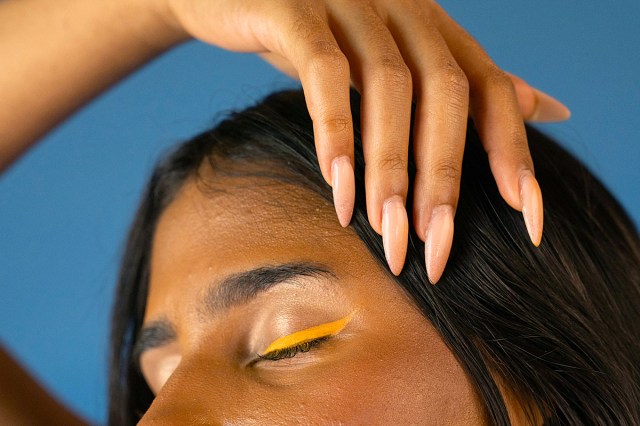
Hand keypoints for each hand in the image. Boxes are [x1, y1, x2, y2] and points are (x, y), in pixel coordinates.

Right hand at [159, 0, 569, 281]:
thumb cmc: (319, 36)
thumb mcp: (396, 58)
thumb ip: (466, 83)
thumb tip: (543, 107)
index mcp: (431, 24)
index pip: (489, 85)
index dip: (513, 148)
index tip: (528, 217)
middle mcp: (402, 7)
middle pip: (445, 91)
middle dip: (445, 175)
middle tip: (435, 246)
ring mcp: (349, 2)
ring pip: (388, 86)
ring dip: (389, 166)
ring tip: (385, 231)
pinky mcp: (294, 9)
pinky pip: (322, 71)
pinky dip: (335, 130)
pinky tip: (338, 184)